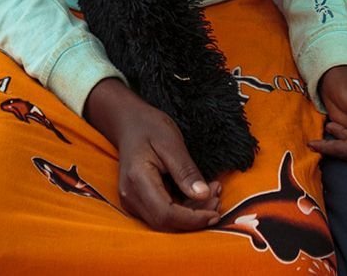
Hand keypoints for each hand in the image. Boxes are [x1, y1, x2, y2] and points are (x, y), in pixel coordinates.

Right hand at [84, 80, 221, 232]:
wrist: (129, 123)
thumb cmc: (149, 128)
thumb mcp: (172, 143)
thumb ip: (186, 171)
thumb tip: (203, 195)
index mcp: (137, 180)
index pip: (165, 214)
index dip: (192, 219)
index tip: (215, 213)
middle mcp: (131, 196)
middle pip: (166, 222)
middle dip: (195, 217)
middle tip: (217, 199)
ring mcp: (133, 201)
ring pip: (165, 221)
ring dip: (192, 213)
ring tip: (213, 193)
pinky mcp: (139, 202)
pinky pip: (163, 213)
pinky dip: (184, 208)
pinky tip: (200, 194)